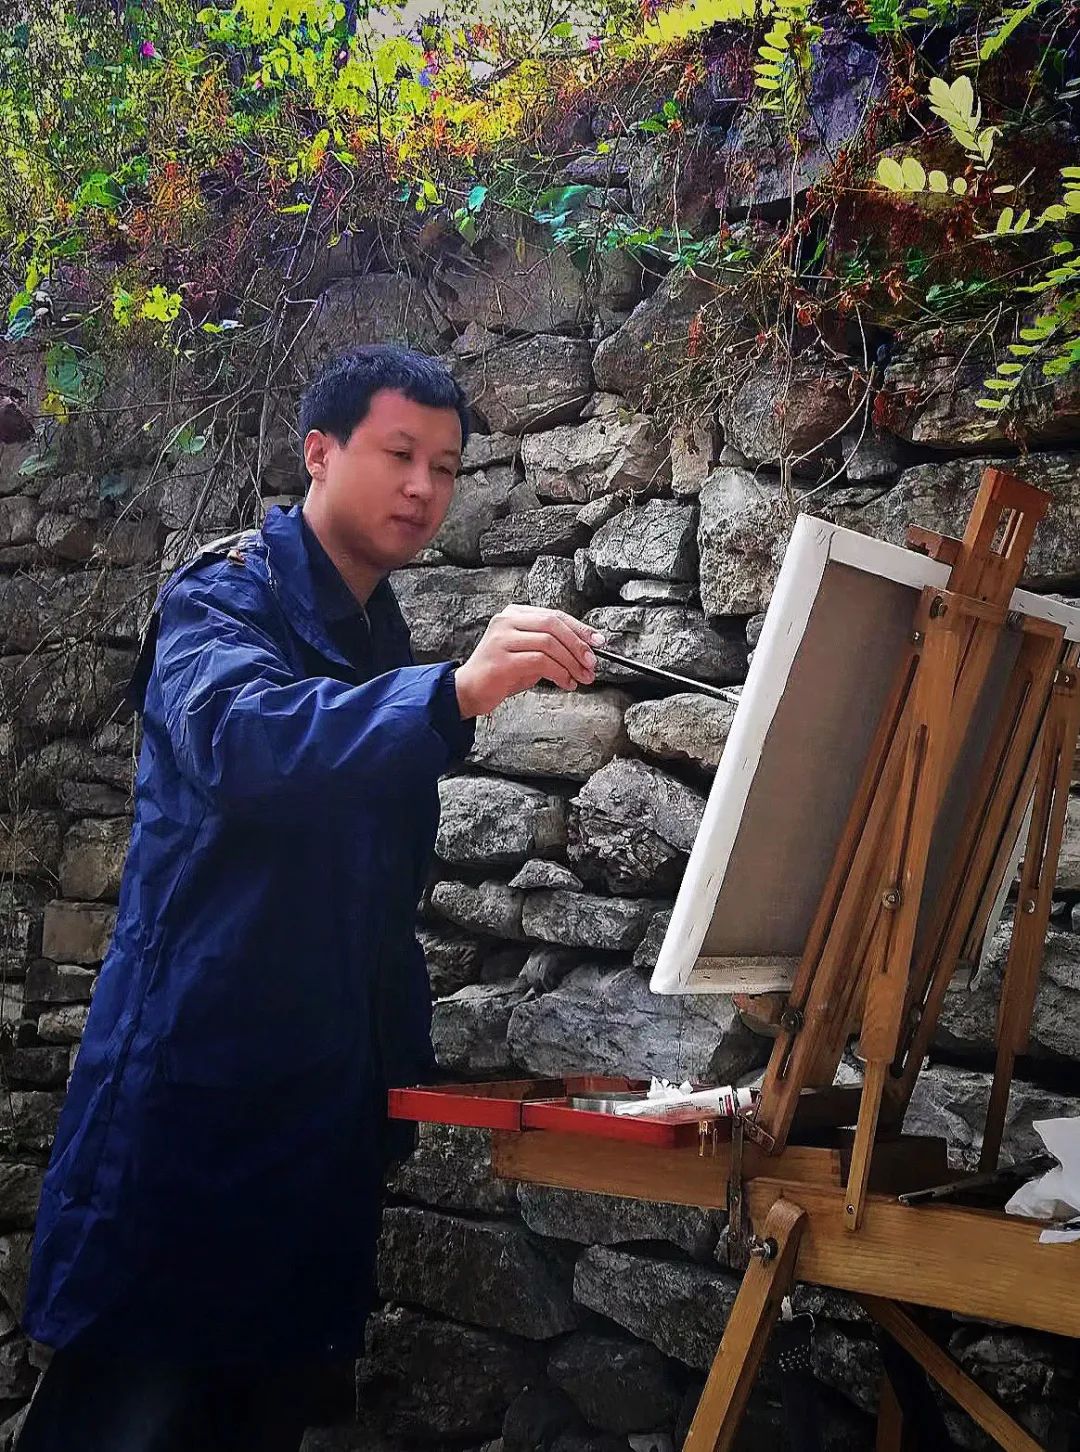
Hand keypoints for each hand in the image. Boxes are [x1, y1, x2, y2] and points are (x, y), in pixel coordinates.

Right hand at [455, 606, 605, 717]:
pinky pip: (540, 662)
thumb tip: (585, 651)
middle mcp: (506, 620)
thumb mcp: (528, 653)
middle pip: (554, 625)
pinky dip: (559, 673)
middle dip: (578, 646)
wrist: (469, 691)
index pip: (555, 615)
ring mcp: (502, 639)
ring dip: (571, 663)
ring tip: (581, 677)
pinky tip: (565, 683)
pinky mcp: (501, 659)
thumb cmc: (500, 674)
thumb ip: (550, 646)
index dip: (580, 628)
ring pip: (550, 643)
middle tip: (591, 664)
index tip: (598, 642)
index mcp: (514, 614)